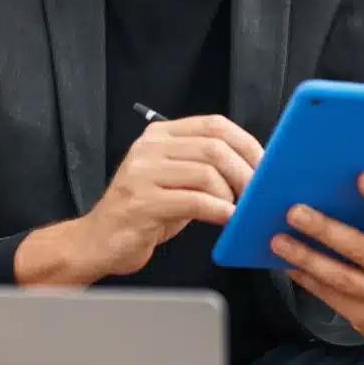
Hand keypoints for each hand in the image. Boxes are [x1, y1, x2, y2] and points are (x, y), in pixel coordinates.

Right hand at [14, 114, 263, 285]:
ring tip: (234, 209)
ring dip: (230, 195)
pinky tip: (226, 219)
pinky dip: (218, 211)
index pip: (213, 124)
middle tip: (256, 192)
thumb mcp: (173, 179)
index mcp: (159, 135)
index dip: (246, 143)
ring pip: (206, 173)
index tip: (263, 164)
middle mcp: (149, 148)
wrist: (99, 240)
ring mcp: (142, 173)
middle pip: (213, 147)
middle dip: (244, 171)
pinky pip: (194, 201)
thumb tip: (252, 167)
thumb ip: (202, 166)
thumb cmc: (143, 212)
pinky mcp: (142, 202)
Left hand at [270, 172, 363, 341]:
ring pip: (340, 277)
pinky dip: (306, 278)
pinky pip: (329, 296)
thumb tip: (329, 186)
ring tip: (278, 241)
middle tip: (294, 212)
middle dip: (325, 230)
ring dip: (305, 257)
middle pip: (361, 249)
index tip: (362, 177)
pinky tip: (287, 263)